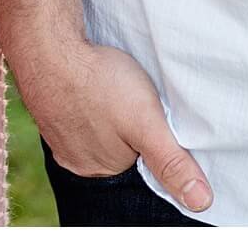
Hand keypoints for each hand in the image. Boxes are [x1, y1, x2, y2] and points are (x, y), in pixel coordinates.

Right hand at [17, 35, 213, 217]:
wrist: (46, 44)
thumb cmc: (97, 81)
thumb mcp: (146, 122)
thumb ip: (171, 162)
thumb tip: (202, 202)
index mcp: (102, 169)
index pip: (137, 165)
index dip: (148, 143)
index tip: (151, 121)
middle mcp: (76, 160)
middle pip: (114, 150)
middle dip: (126, 133)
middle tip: (132, 104)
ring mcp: (57, 134)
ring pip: (92, 131)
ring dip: (103, 117)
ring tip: (111, 92)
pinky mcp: (46, 108)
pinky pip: (72, 114)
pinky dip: (82, 103)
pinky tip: (89, 85)